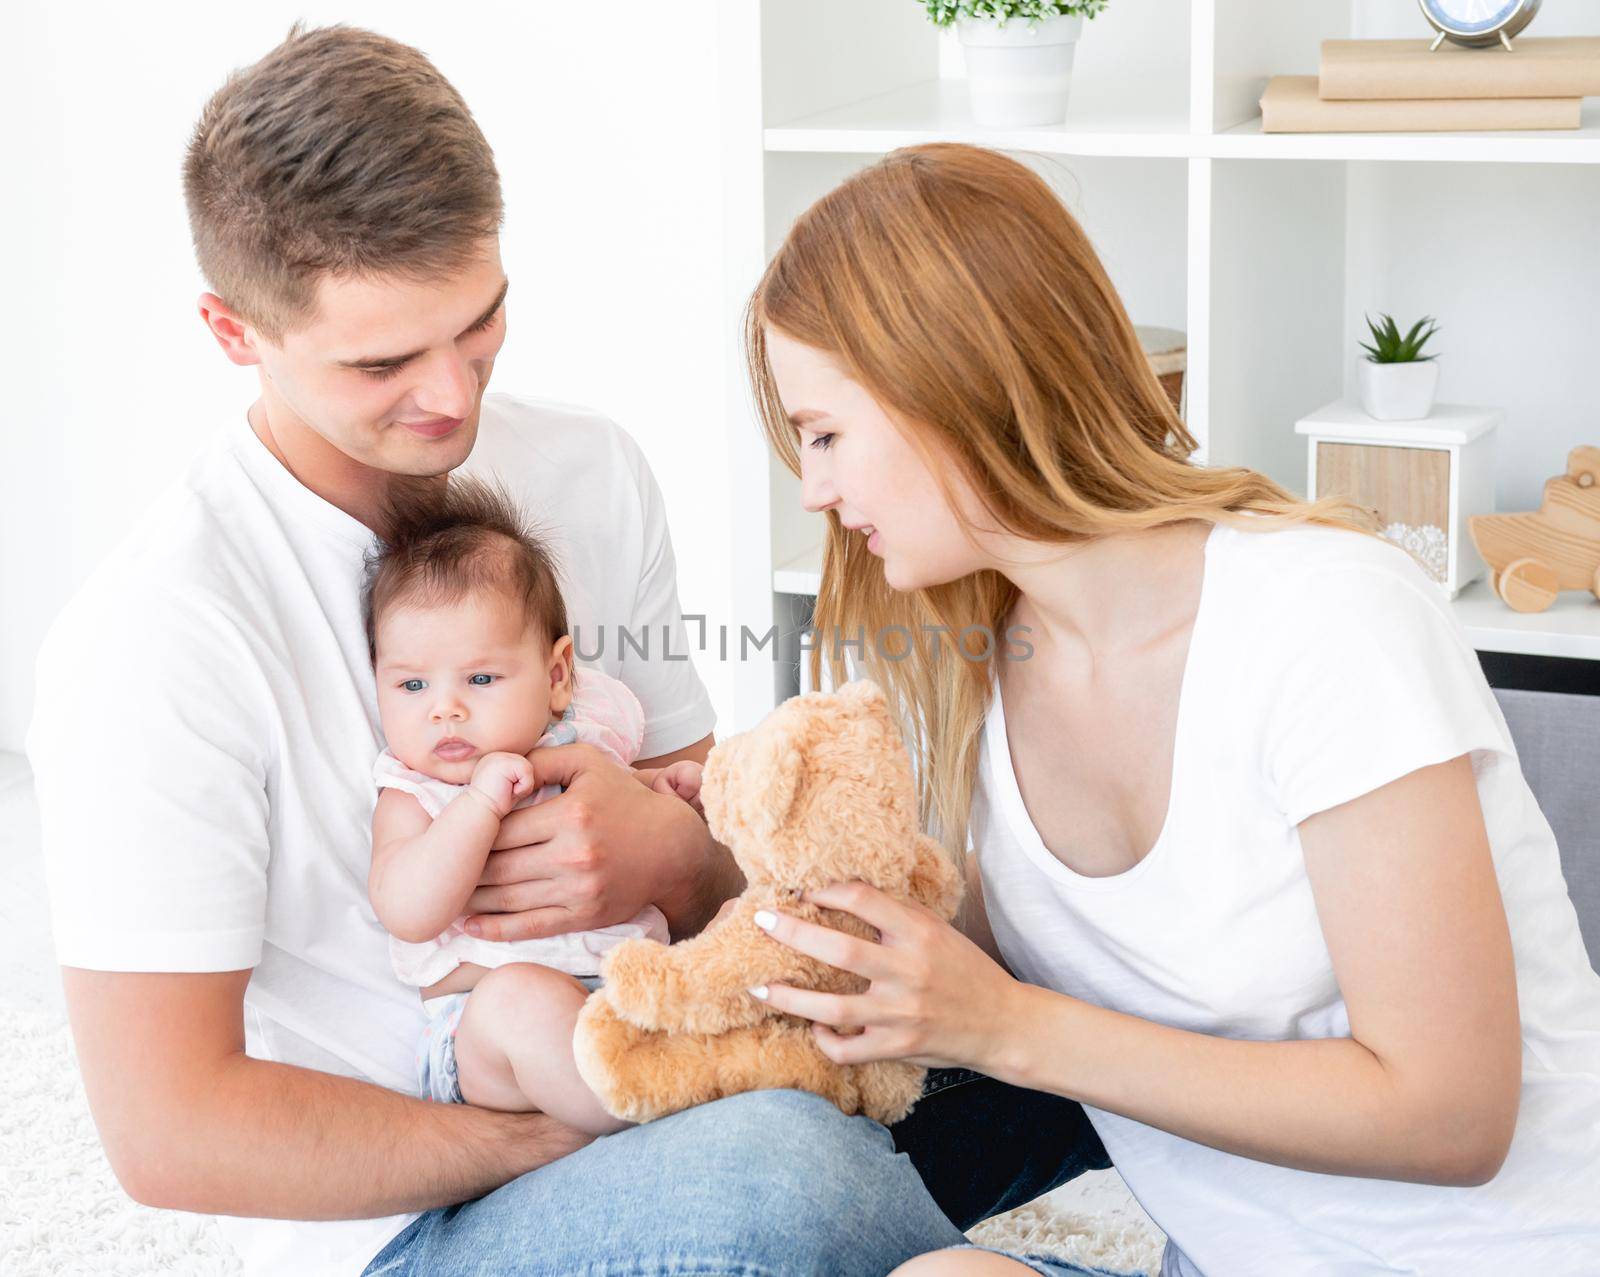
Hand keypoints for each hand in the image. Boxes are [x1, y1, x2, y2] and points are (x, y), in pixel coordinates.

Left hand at [461, 743, 711, 942]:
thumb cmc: (624, 800)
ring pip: (509, 898)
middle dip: (465, 868)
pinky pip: (531, 926)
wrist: (671, 849)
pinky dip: (497, 930)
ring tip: (447, 895)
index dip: (471, 833)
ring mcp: (579, 889)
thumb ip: (542, 759)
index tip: (452, 835)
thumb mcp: (589, 763)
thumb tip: (499, 765)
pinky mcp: (584, 915)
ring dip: (473, 900)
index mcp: (570, 814)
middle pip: (500, 865)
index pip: (502, 828)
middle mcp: (573, 854)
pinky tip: (472, 926)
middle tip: (440, 867)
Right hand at [467, 751, 538, 818]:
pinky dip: (522, 786)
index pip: (522, 766)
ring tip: (506, 792)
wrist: (479, 811)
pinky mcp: (503, 761)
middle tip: (506, 793)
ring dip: (523, 786)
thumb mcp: (509, 785)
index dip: (520, 782)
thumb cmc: (495, 803)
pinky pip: (527, 771)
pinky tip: (507, 791)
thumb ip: (518, 774)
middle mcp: (496, 754)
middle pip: (527, 765)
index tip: (505, 792)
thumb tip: (536, 772)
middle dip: (522, 783)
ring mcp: (498, 756)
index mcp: (496, 759)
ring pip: (528, 768)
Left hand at [748, 879, 1023, 1073]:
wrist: (1004, 1024)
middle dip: (793, 933)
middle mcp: (909, 971)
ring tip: (757, 988)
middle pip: (840, 951)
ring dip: (789, 999)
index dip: (829, 890)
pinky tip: (814, 1026)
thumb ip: (897, 917)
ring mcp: (901, 1012)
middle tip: (762, 920)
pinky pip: (848, 1048)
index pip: (866, 900)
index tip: (803, 890)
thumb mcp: (939, 931)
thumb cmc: (966, 971)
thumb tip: (842, 896)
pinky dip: (824, 1039)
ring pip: (833, 1008)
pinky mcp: (898, 1046)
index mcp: (920, 933)